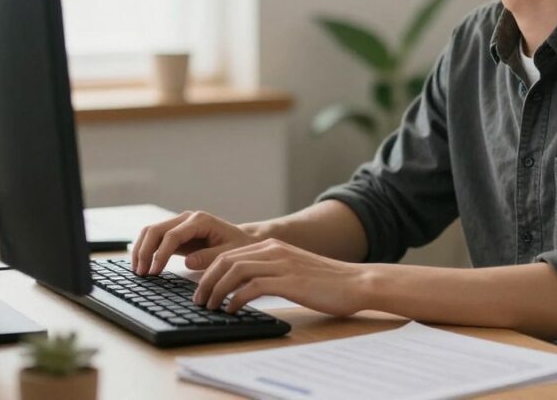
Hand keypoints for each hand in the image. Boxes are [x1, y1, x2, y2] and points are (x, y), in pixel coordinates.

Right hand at [131, 210, 254, 274]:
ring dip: (141, 250)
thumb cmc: (237, 246)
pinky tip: (142, 265)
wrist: (242, 239)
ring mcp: (179, 224)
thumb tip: (188, 262)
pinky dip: (145, 250)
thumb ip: (209, 257)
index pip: (173, 235)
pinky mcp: (175, 233)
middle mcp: (186, 218)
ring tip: (138, 271)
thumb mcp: (229, 253)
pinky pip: (154, 238)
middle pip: (156, 230)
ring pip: (151, 232)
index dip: (161, 253)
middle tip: (141, 273)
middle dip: (145, 251)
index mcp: (200, 220)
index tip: (154, 271)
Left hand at [192, 238, 368, 316]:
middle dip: (207, 281)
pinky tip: (232, 310)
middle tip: (199, 300)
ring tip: (211, 306)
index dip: (210, 271)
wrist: (356, 282)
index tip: (201, 290)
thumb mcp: (293, 270)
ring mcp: (282, 264)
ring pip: (235, 271)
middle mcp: (274, 250)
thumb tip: (244, 288)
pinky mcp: (289, 281)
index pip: (230, 254)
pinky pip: (252, 287)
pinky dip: (236, 299)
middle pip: (226, 260)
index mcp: (273, 246)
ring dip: (217, 290)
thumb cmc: (327, 282)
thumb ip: (271, 273)